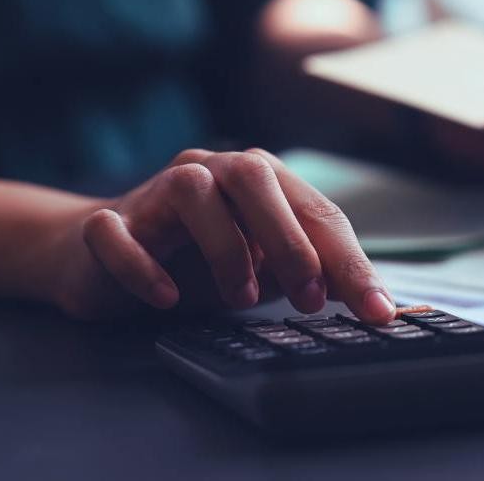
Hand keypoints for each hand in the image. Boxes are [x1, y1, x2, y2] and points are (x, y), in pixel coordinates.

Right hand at [44, 149, 395, 323]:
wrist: (103, 260)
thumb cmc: (196, 261)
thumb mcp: (264, 271)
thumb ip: (312, 277)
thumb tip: (379, 304)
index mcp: (256, 180)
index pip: (313, 209)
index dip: (348, 260)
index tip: (377, 311)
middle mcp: (209, 171)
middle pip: (254, 178)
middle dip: (290, 239)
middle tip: (309, 299)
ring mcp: (154, 192)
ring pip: (192, 189)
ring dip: (225, 246)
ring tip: (242, 298)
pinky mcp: (107, 224)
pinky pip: (118, 233)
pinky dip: (144, 265)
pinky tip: (166, 298)